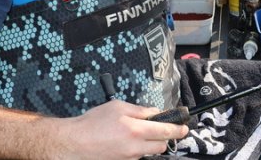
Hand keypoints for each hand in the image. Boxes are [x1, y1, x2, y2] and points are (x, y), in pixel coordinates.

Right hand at [60, 100, 187, 159]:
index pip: (165, 131)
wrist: (75, 143)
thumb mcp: (118, 107)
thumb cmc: (93, 122)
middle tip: (156, 128)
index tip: (184, 127)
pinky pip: (136, 156)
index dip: (178, 129)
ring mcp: (129, 159)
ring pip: (148, 152)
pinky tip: (122, 142)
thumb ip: (140, 110)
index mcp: (135, 130)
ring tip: (133, 134)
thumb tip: (155, 113)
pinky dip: (136, 149)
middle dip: (163, 137)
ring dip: (148, 144)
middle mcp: (135, 148)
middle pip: (161, 146)